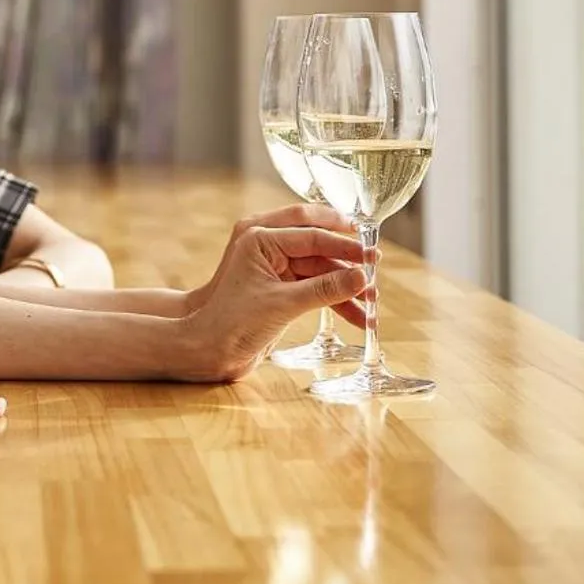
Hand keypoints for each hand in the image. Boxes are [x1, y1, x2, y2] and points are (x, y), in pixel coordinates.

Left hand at [179, 211, 374, 382]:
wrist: (207, 350)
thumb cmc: (232, 322)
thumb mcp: (283, 304)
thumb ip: (325, 289)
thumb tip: (362, 277)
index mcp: (260, 236)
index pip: (311, 234)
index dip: (344, 245)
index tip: (372, 254)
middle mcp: (267, 245)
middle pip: (318, 246)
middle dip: (347, 261)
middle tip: (376, 267)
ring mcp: (274, 265)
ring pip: (319, 269)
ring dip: (345, 285)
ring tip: (372, 302)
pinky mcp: (280, 286)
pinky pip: (314, 286)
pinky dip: (333, 299)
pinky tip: (357, 315)